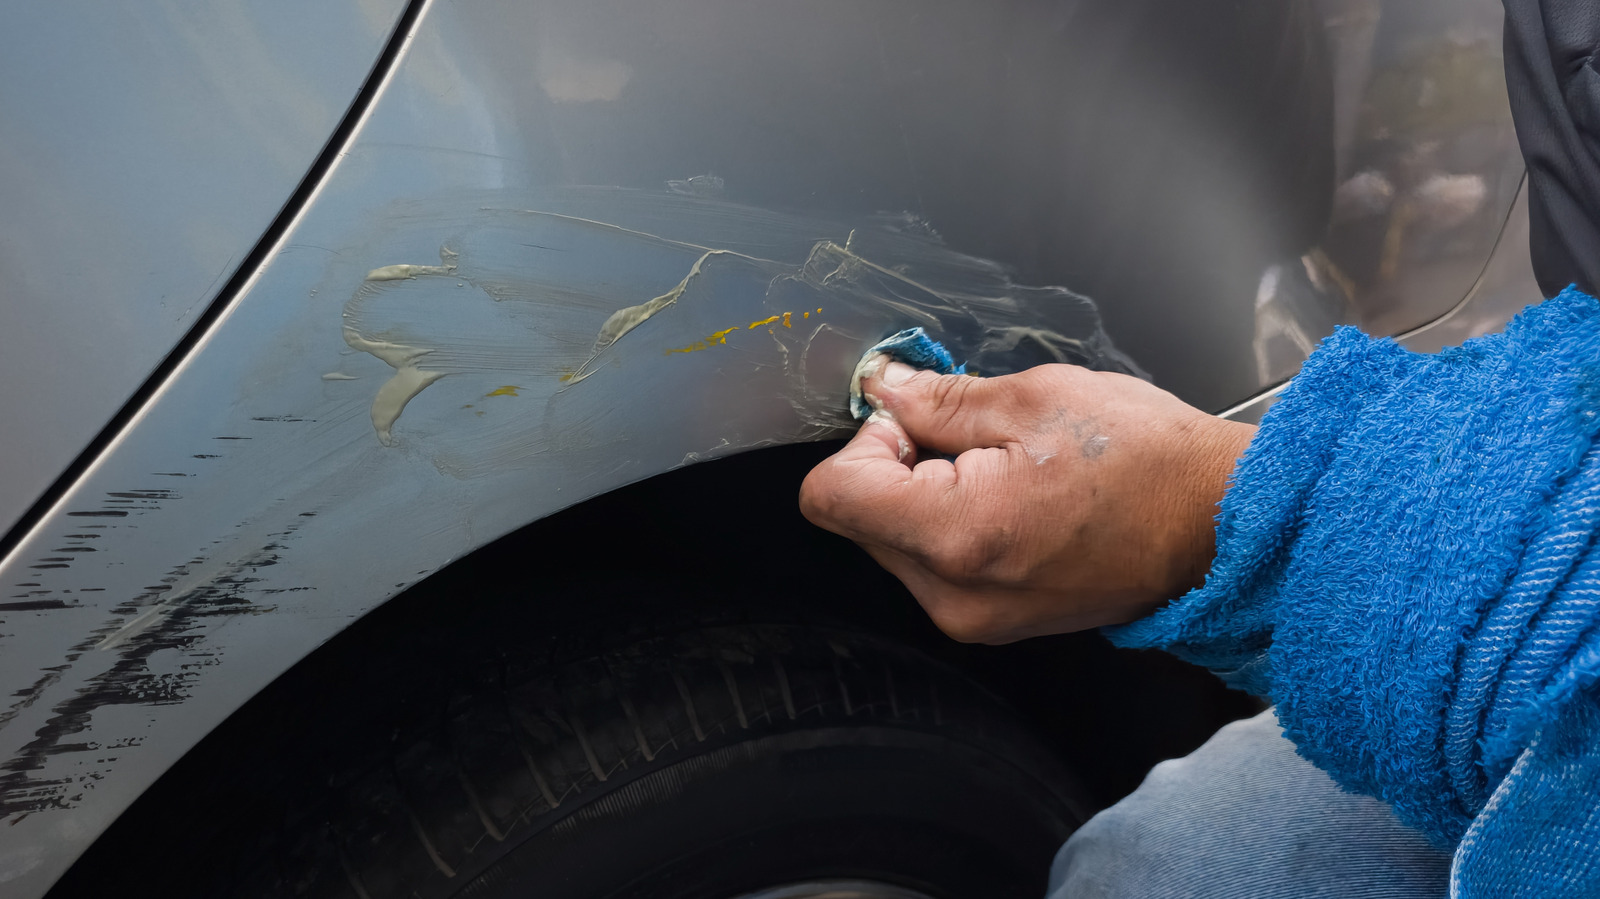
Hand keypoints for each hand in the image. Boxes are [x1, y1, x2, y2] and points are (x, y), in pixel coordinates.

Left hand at [799, 359, 1255, 642]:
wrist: (1219, 526)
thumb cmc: (1148, 463)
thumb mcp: (1034, 398)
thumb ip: (939, 400)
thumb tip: (884, 391)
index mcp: (956, 534)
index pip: (831, 495)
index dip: (865, 441)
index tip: (916, 420)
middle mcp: (953, 594)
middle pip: (860, 520)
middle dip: (897, 466)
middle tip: (972, 437)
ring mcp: (974, 618)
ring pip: (895, 543)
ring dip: (926, 496)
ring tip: (1008, 470)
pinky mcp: (993, 623)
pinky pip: (936, 567)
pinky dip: (955, 526)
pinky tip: (1016, 500)